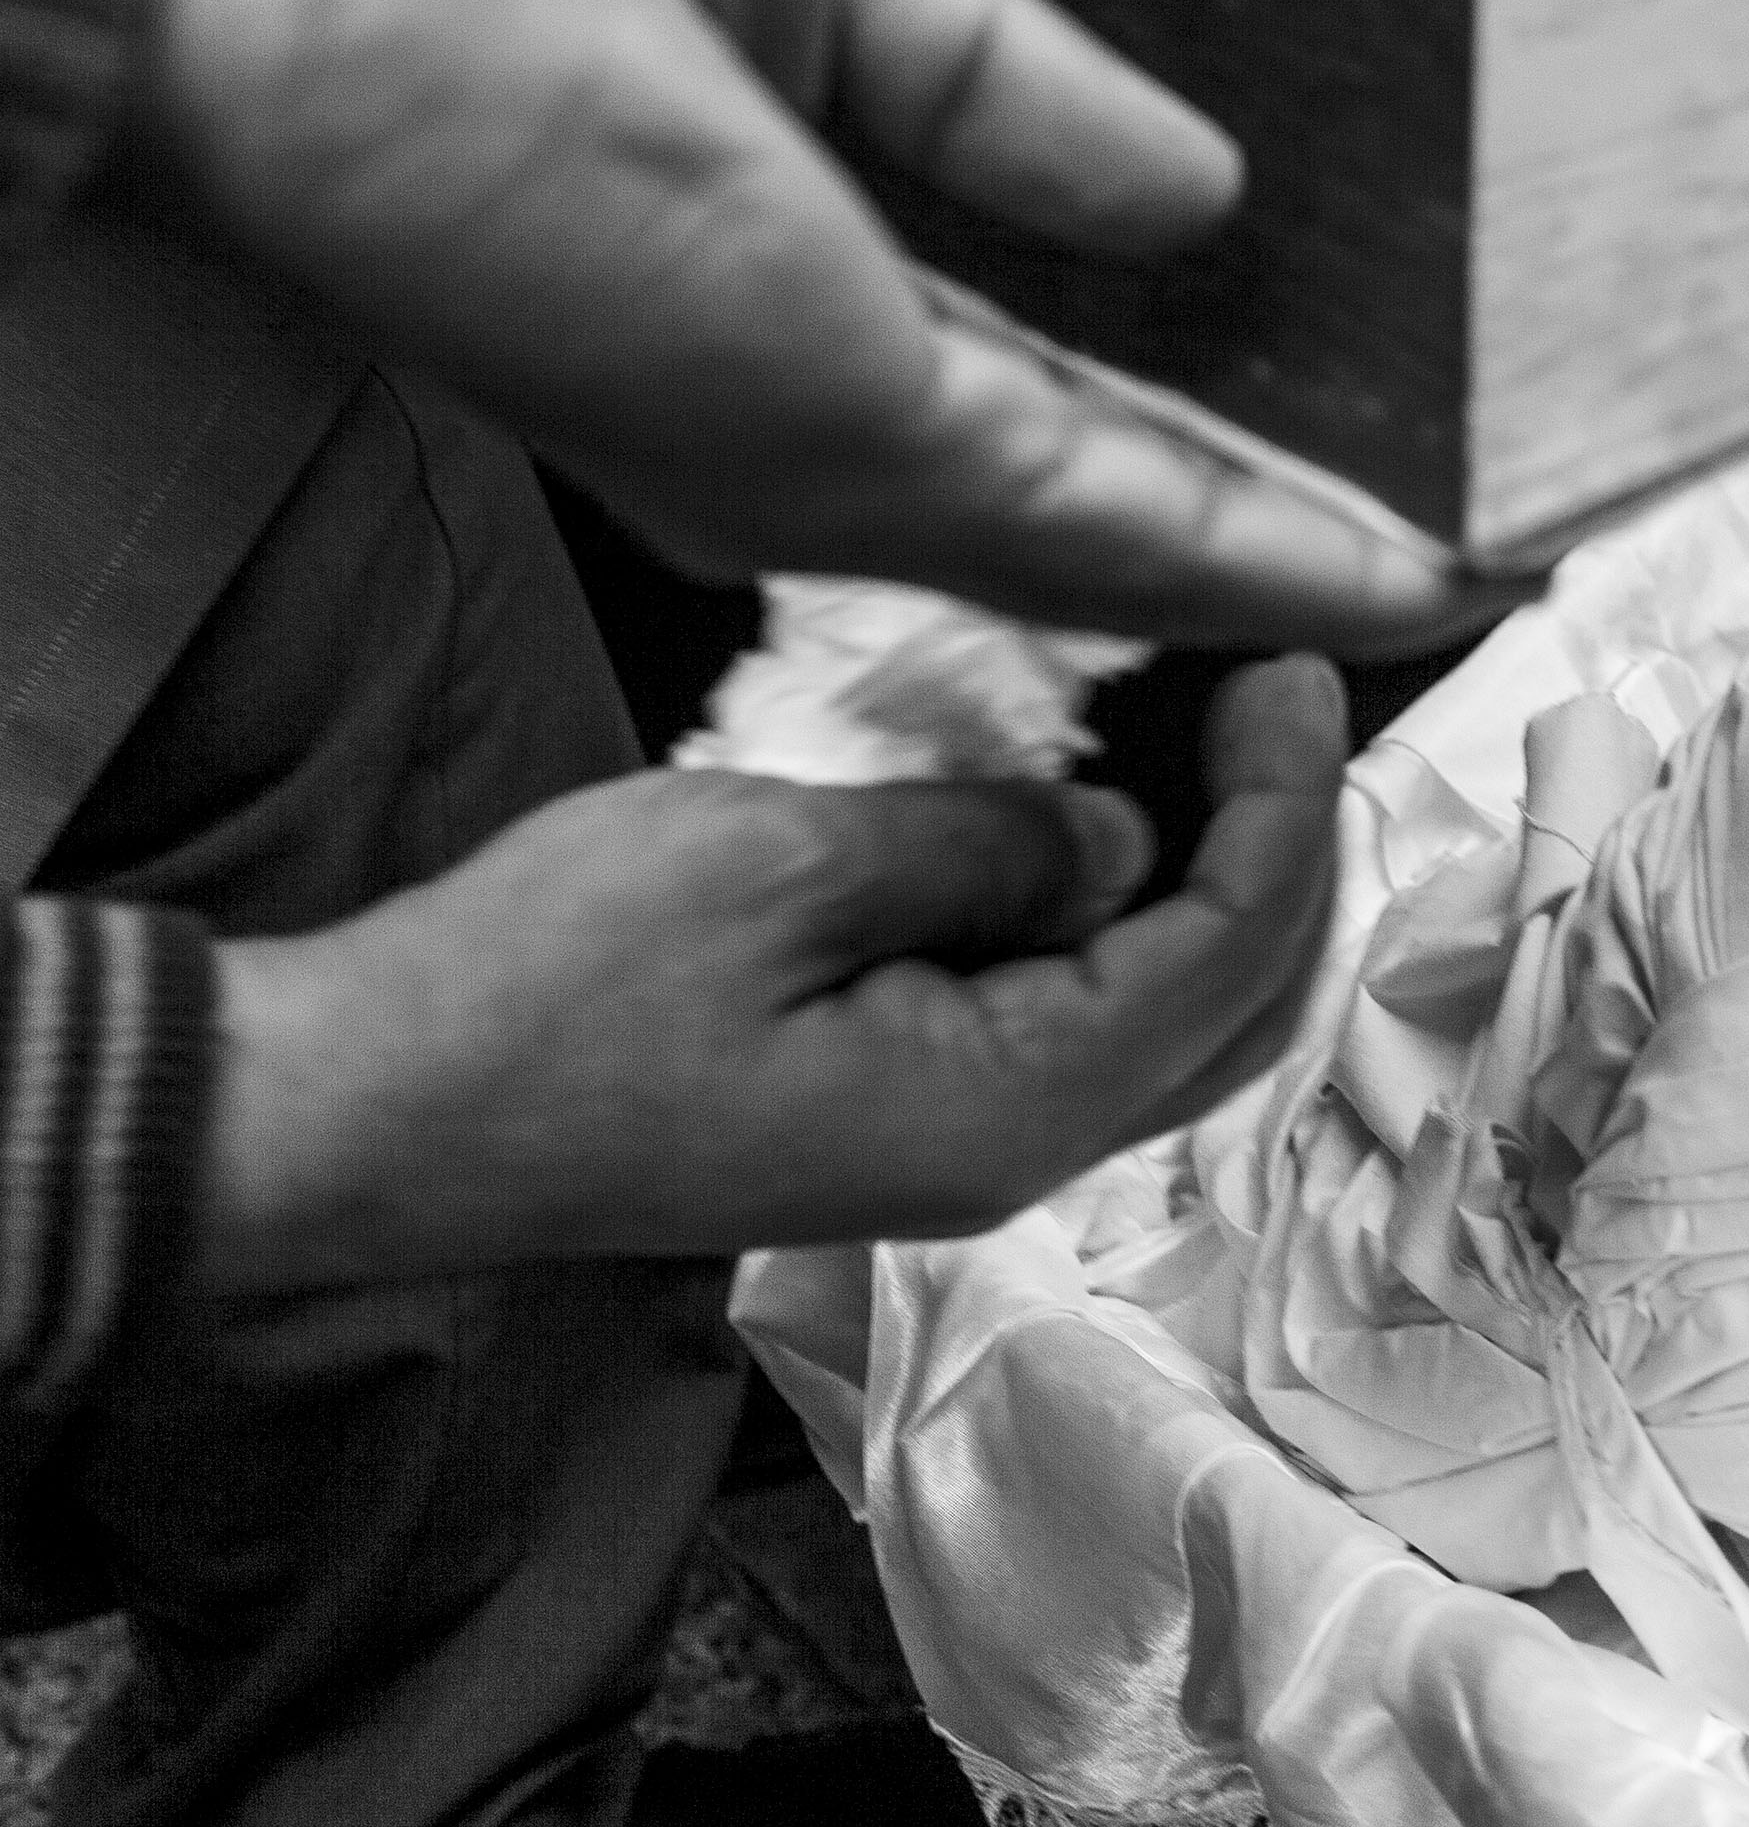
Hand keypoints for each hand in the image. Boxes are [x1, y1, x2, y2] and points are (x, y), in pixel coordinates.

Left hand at [121, 0, 1490, 656]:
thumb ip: (1003, 83)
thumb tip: (1192, 182)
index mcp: (763, 273)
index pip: (1016, 374)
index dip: (1179, 406)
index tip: (1334, 420)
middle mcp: (785, 400)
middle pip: (1080, 498)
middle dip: (1267, 527)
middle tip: (1438, 542)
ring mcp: (815, 436)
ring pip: (1116, 541)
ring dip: (1301, 562)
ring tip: (1458, 567)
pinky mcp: (848, 432)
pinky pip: (1112, 522)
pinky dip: (1268, 551)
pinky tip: (1393, 564)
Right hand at [202, 659, 1347, 1290]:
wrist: (372, 1109)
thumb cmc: (544, 988)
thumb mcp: (780, 867)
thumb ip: (979, 851)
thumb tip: (1114, 840)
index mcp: (1011, 1107)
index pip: (1234, 949)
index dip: (1289, 802)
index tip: (1299, 670)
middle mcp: (1012, 1155)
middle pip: (1234, 1006)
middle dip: (1285, 850)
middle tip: (1284, 700)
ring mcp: (952, 1149)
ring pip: (1161, 1023)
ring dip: (1213, 890)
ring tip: (1223, 749)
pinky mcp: (893, 1122)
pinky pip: (1062, 1024)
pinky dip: (1116, 924)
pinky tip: (1097, 827)